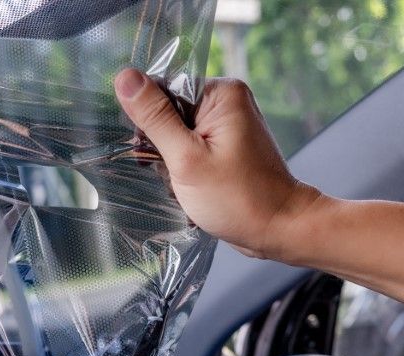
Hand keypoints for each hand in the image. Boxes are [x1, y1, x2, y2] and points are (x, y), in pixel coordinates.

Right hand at [114, 69, 323, 259]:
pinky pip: (190, 149)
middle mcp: (228, 101)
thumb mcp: (186, 159)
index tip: (157, 152)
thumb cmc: (238, 199)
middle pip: (169, 112)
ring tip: (189, 183)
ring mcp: (228, 124)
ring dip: (173, 162)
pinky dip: (185, 169)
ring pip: (176, 135)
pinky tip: (193, 186)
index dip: (151, 122)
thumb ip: (155, 118)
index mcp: (222, 93)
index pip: (164, 90)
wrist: (278, 229)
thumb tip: (125, 78)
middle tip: (178, 173)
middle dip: (164, 147)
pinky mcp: (226, 145)